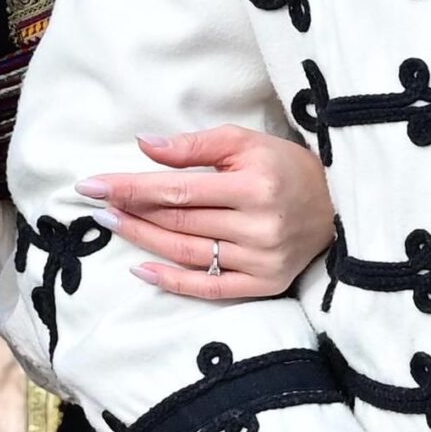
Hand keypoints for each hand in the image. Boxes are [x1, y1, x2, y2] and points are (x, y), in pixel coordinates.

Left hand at [75, 125, 333, 299]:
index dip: (131, 187)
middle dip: (132, 211)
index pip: (178, 189)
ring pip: (187, 252)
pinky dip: (171, 281)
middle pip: (179, 221)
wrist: (338, 206)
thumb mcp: (245, 142)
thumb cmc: (285, 166)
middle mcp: (258, 225)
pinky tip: (141, 269)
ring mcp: (261, 260)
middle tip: (96, 203)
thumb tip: (143, 144)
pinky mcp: (265, 284)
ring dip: (143, 239)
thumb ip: (194, 144)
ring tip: (113, 224)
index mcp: (254, 185)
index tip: (92, 185)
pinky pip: (209, 289)